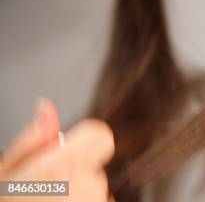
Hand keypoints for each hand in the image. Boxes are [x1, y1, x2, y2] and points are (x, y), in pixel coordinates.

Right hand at [0, 99, 114, 201]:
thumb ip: (30, 141)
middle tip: (42, 192)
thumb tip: (46, 108)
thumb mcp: (4, 174)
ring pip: (96, 191)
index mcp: (60, 167)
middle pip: (94, 166)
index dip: (84, 141)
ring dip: (78, 196)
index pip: (99, 136)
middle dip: (73, 174)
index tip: (65, 155)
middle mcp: (86, 186)